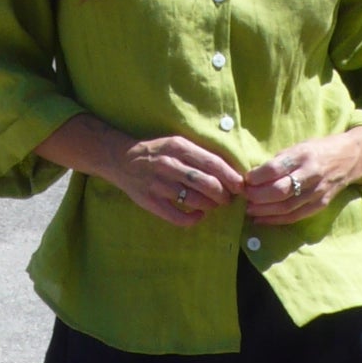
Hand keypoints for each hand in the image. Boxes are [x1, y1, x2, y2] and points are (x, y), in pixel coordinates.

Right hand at [110, 132, 245, 228]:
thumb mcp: (177, 144)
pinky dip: (194, 218)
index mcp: (179, 147)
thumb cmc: (157, 152)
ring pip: (195, 200)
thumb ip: (200, 155)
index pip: (213, 164)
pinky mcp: (150, 201)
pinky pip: (178, 216)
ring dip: (211, 206)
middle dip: (223, 195)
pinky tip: (199, 215)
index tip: (240, 187)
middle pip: (207, 184)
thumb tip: (230, 172)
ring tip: (214, 205)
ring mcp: (158, 184)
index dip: (231, 177)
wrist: (121, 159)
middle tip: (227, 199)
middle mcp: (169, 164)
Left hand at [243, 128, 361, 222]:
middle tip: (245, 195)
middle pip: (279, 190)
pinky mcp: (321, 204)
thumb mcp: (299, 146)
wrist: (351, 157)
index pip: (275, 169)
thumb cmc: (319, 149)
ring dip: (263, 210)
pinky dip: (276, 220)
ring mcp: (317, 191)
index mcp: (303, 155)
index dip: (256, 177)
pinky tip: (261, 220)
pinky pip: (295, 216)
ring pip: (286, 206)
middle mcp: (311, 174)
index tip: (245, 179)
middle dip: (257, 196)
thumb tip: (254, 176)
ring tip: (249, 209)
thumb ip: (280, 161)